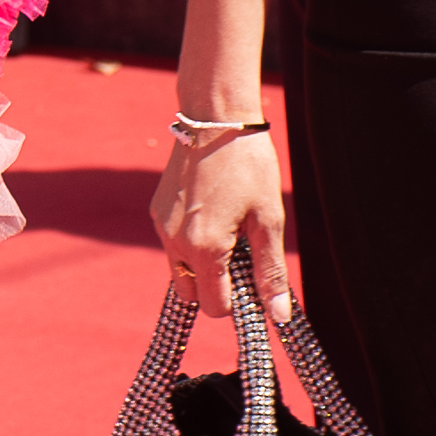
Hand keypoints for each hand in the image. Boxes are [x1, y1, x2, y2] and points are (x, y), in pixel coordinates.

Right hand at [150, 126, 290, 320]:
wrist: (215, 119)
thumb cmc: (248, 166)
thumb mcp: (268, 219)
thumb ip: (270, 271)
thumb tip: (278, 316)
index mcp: (205, 248)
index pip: (215, 306)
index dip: (238, 300)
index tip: (253, 277)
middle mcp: (175, 241)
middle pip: (192, 294)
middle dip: (216, 285)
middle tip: (241, 254)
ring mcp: (162, 225)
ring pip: (180, 269)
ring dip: (202, 264)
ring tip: (228, 230)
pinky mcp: (157, 210)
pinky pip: (171, 244)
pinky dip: (190, 242)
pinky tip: (212, 212)